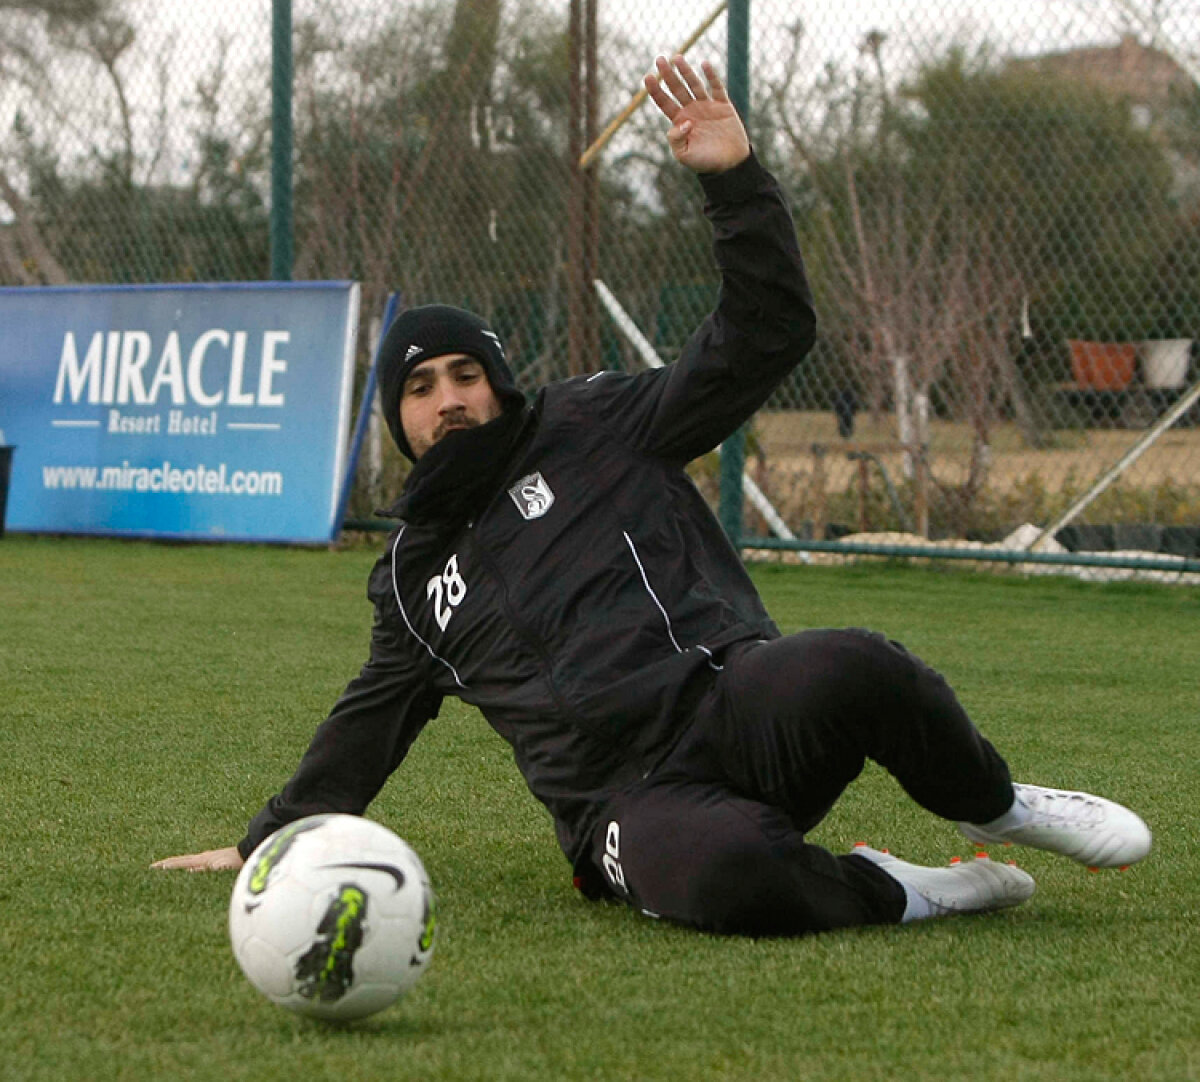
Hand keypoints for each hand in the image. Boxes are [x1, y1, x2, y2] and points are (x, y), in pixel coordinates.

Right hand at [151, 846, 243, 871]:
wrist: (247, 852)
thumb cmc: (236, 860)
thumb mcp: (226, 863)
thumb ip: (218, 865)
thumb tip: (210, 866)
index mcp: (203, 860)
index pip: (181, 862)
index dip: (169, 864)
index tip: (155, 866)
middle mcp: (203, 858)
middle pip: (181, 860)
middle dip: (167, 863)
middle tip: (154, 866)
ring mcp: (207, 859)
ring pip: (187, 862)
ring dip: (176, 864)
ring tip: (165, 867)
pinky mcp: (212, 862)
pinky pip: (196, 864)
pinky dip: (187, 866)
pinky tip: (189, 870)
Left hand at [644, 54, 749, 173]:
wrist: (729, 165)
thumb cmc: (705, 163)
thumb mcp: (684, 155)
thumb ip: (676, 139)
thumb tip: (682, 121)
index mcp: (680, 122)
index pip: (664, 102)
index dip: (655, 90)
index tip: (647, 77)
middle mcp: (691, 111)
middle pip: (677, 89)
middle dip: (667, 74)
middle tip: (659, 59)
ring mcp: (707, 106)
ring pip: (694, 84)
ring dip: (685, 71)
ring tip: (677, 57)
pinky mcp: (723, 106)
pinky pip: (717, 88)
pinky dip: (711, 76)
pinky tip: (704, 64)